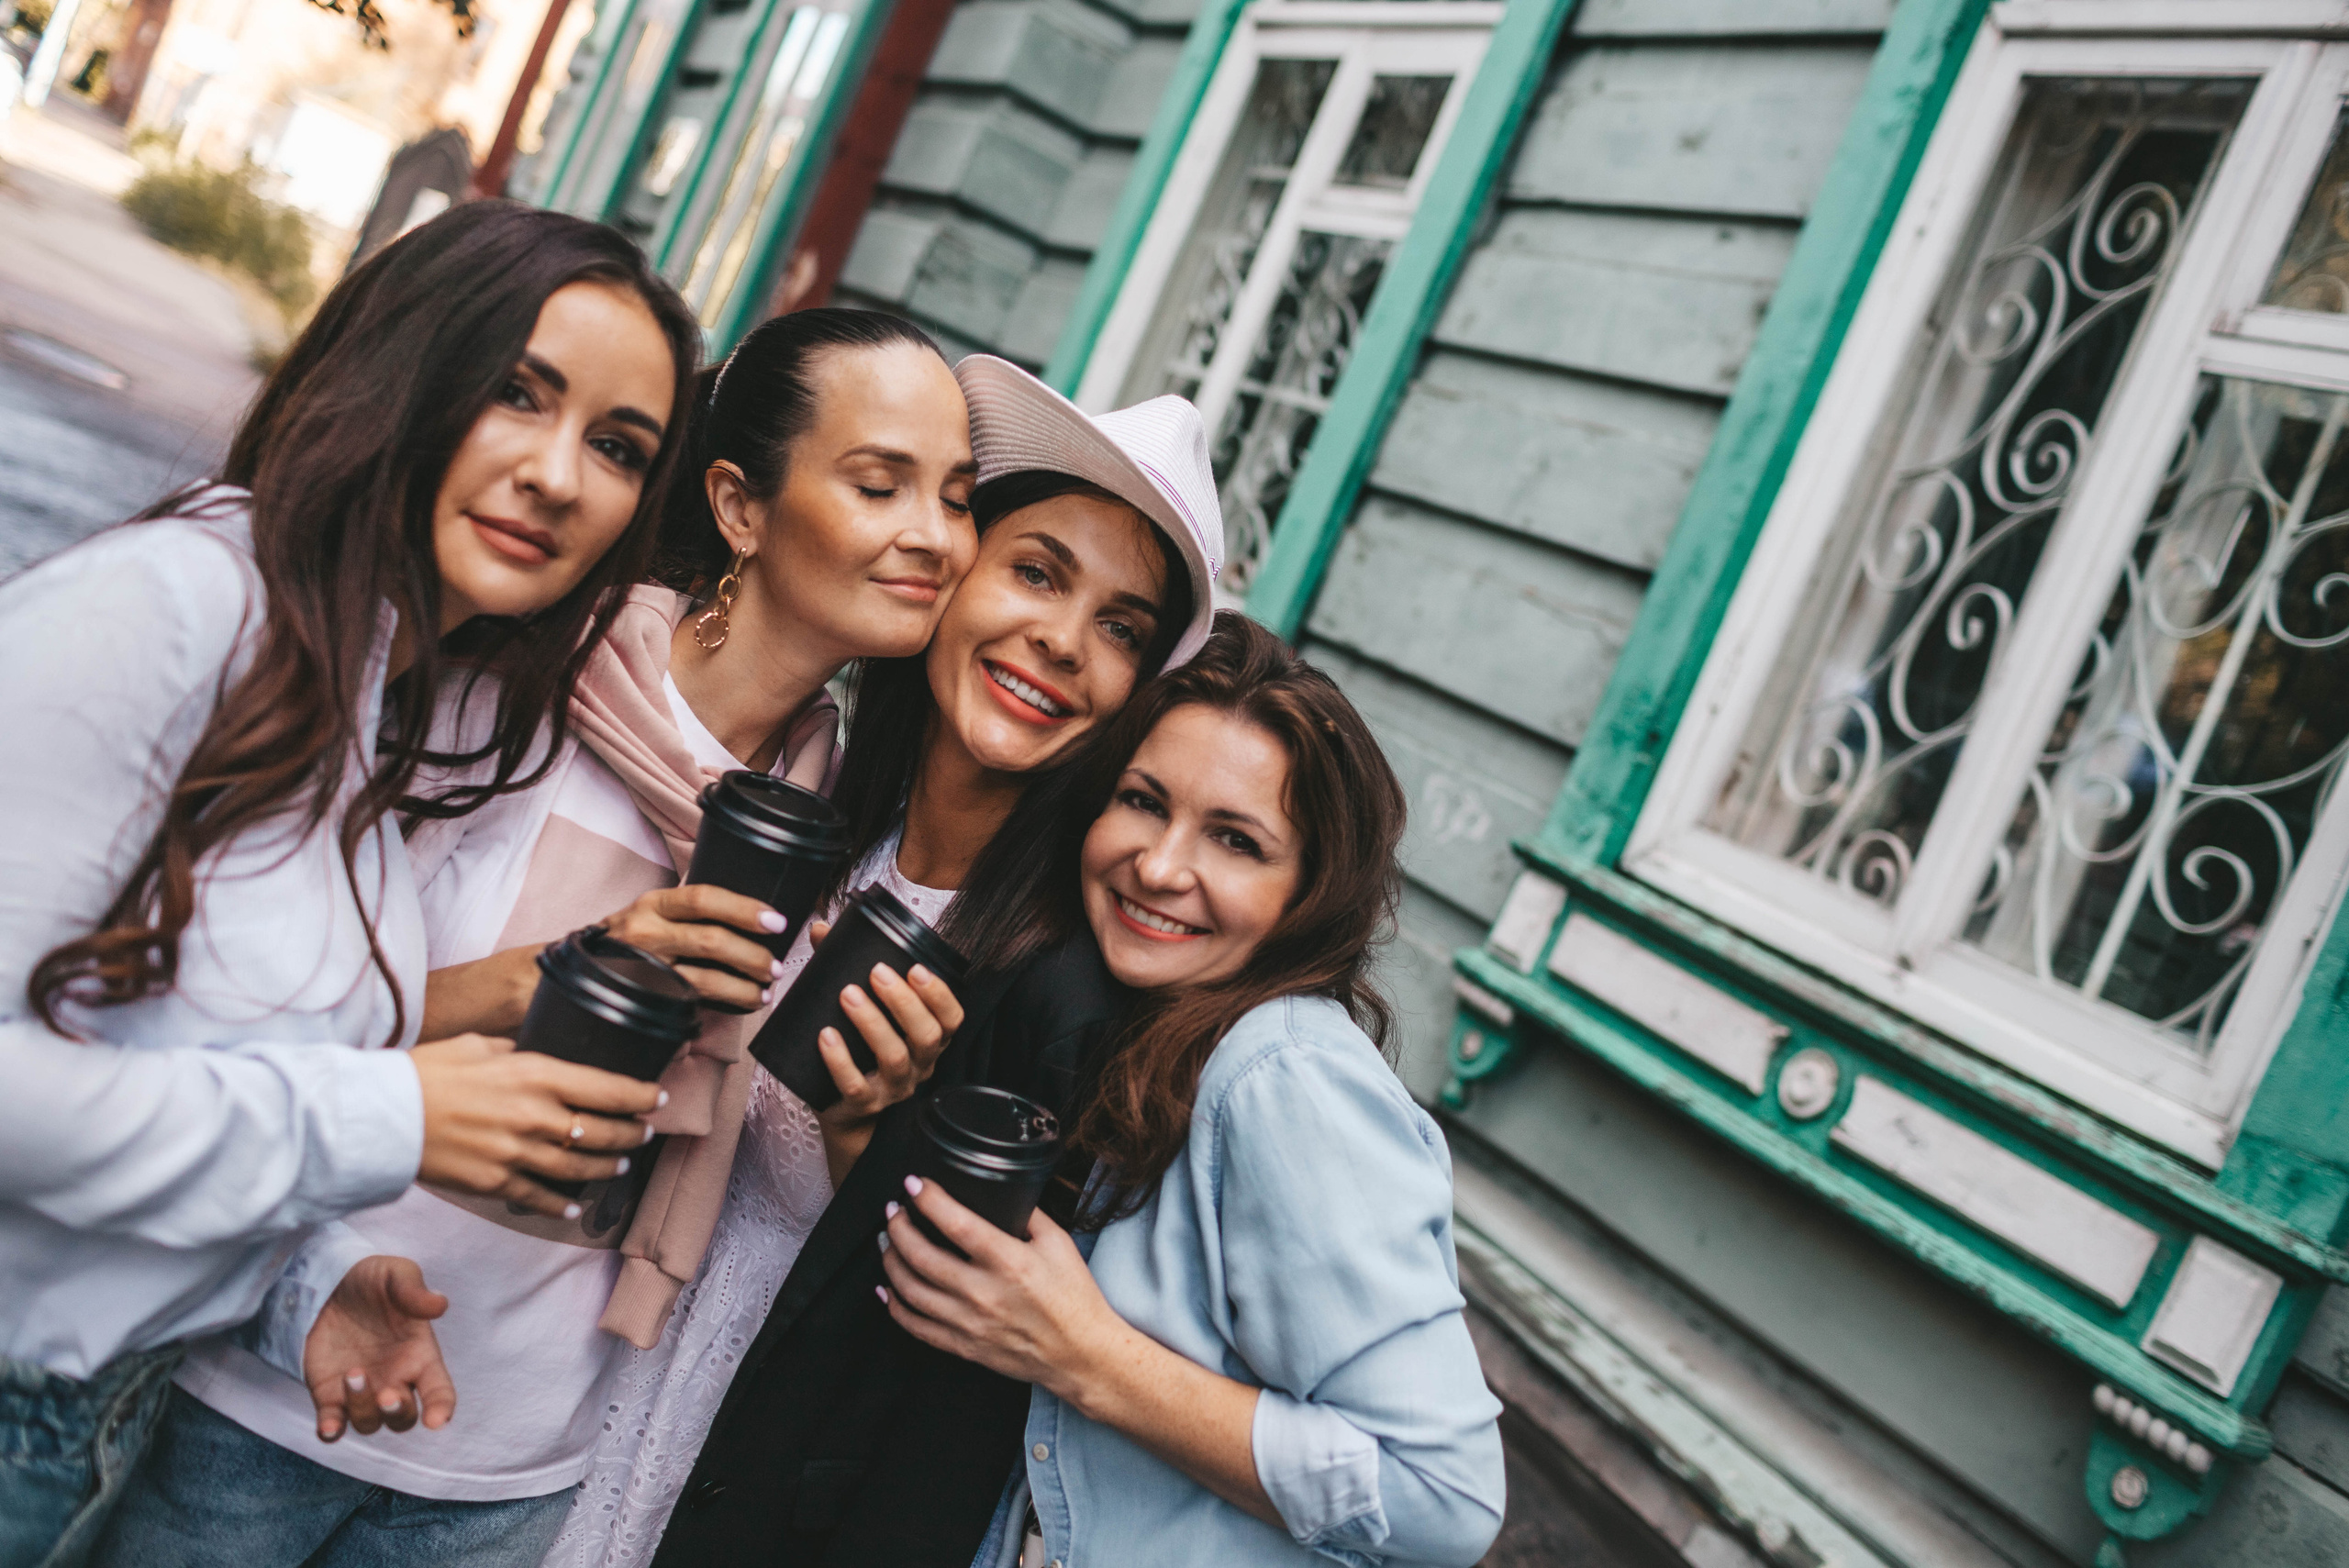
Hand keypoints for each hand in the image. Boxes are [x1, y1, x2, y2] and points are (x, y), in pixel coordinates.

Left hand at [304, 1256, 455, 1441]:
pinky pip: (332, 1426)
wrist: (329, 1284)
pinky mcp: (329, 1396)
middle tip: (386, 1394)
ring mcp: (362, 1392)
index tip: (436, 1420)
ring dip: (362, 1408)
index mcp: (419, 1356)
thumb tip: (439, 1304)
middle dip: (397, 1412)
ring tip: (352, 1373)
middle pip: (402, 1418)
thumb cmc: (373, 1281)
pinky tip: (328, 1426)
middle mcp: (394, 1380)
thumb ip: (415, 1291)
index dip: (442, 1408)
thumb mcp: (395, 1274)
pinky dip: (331, 1432)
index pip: (439, 1391)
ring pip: (369, 1423)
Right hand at [410, 1034, 662, 1218]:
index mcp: (536, 1075)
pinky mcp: (495, 1183)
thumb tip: (538, 1053)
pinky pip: (539, 1197)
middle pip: (602, 1132)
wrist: (381, 1114)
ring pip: (580, 1169)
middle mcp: (535, 1117)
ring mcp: (517, 1154)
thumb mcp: (481, 1045)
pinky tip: (574, 1206)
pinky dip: (560, 1204)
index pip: (608, 1088)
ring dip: (607, 1169)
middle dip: (632, 1134)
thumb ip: (518, 1051)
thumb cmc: (426, 1072)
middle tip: (645, 1133)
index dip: (641, 1096)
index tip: (658, 1098)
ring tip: (622, 1165)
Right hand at [601, 884, 789, 1011]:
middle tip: (777, 964)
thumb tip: (748, 914)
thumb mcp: (651, 913)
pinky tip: (747, 1000)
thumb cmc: (629, 939)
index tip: (775, 920)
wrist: (581, 968)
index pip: (703, 898)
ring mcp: (644, 966)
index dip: (743, 909)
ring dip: (745, 983)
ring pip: (705, 976)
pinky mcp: (646, 995)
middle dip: (752, 954)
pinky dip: (729, 1000)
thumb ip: (689, 911)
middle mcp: (645, 931)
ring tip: (767, 986)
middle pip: (710, 940)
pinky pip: (695, 999)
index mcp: (653, 903)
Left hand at [815, 962, 963, 1182]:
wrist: (844, 1110)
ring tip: (847, 994)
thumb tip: (822, 928)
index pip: (952, 1018)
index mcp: (928, 1040)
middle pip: (927, 1036)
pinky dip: (840, 1059)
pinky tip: (825, 1035)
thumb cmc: (860, 1051)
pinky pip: (854, 1085)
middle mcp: (919, 1065)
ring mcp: (893, 1088)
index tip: (917, 968)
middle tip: (876, 972)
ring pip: (894, 1057)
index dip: (939, 994)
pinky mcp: (862, 1105)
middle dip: (903, 1001)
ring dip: (872, 1022)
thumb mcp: (863, 1009)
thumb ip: (845, 966)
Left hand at [878, 1176, 1115, 1398]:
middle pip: (921, 1256)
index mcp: (1009, 1261)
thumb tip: (1000, 1193)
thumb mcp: (1059, 1243)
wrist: (1081, 1354)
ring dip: (891, 1261)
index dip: (928, 1199)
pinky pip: (916, 1326)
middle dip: (898, 1227)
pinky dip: (895, 1306)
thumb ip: (1028, 1215)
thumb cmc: (1074, 1297)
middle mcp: (983, 1293)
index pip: (956, 1223)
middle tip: (892, 1210)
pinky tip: (887, 1289)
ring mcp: (969, 1323)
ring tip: (887, 1242)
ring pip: (911, 1290)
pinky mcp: (963, 1346)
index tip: (913, 1183)